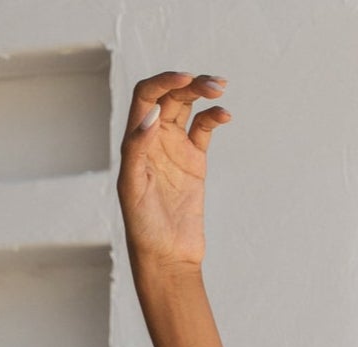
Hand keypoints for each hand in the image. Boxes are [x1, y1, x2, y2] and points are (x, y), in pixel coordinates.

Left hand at [117, 70, 228, 267]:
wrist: (167, 257)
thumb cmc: (142, 227)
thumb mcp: (133, 187)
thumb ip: (138, 148)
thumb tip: (153, 113)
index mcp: (135, 141)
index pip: (147, 96)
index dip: (164, 81)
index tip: (185, 78)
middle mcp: (154, 139)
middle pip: (171, 95)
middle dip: (190, 83)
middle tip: (213, 85)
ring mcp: (175, 148)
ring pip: (188, 106)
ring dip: (203, 92)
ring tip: (220, 89)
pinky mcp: (194, 161)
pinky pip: (205, 129)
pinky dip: (214, 117)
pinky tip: (225, 116)